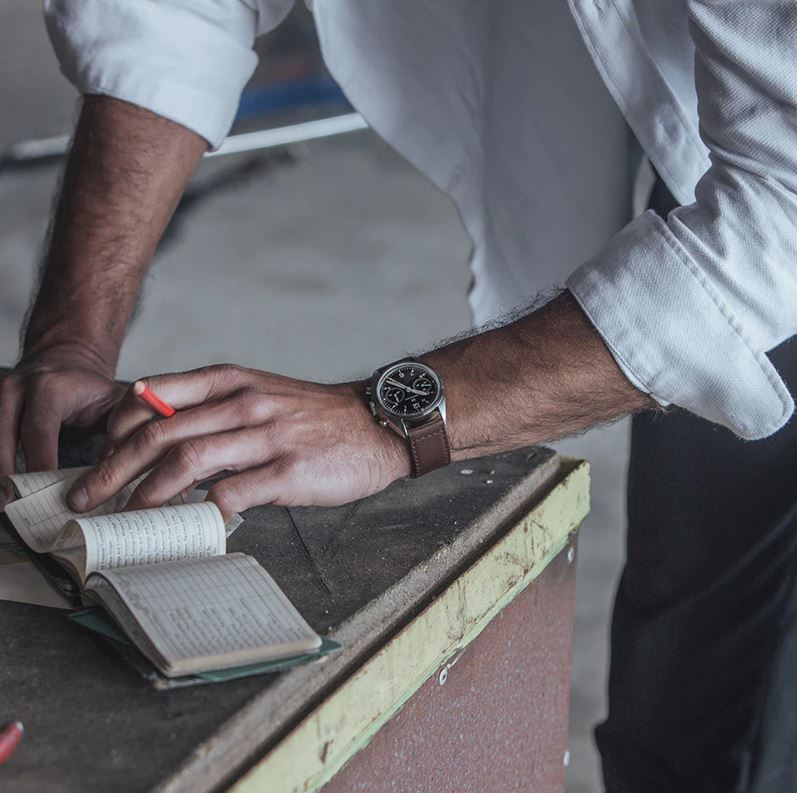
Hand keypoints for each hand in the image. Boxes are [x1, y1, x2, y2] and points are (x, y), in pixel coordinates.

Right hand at [0, 344, 123, 501]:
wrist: (65, 357)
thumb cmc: (89, 385)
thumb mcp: (114, 400)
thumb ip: (120, 429)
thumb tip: (118, 467)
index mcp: (49, 388)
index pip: (39, 430)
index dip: (38, 461)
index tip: (39, 489)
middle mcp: (17, 391)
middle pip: (2, 436)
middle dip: (3, 472)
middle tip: (6, 503)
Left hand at [67, 364, 410, 516]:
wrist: (374, 423)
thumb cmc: (313, 414)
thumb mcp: (260, 391)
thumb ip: (214, 408)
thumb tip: (164, 442)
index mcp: (230, 380)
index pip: (152, 397)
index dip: (116, 430)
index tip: (102, 456)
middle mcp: (243, 403)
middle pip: (159, 433)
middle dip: (113, 469)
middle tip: (88, 497)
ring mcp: (266, 436)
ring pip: (186, 463)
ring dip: (146, 495)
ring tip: (125, 519)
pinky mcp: (289, 470)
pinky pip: (231, 493)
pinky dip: (202, 512)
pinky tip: (189, 526)